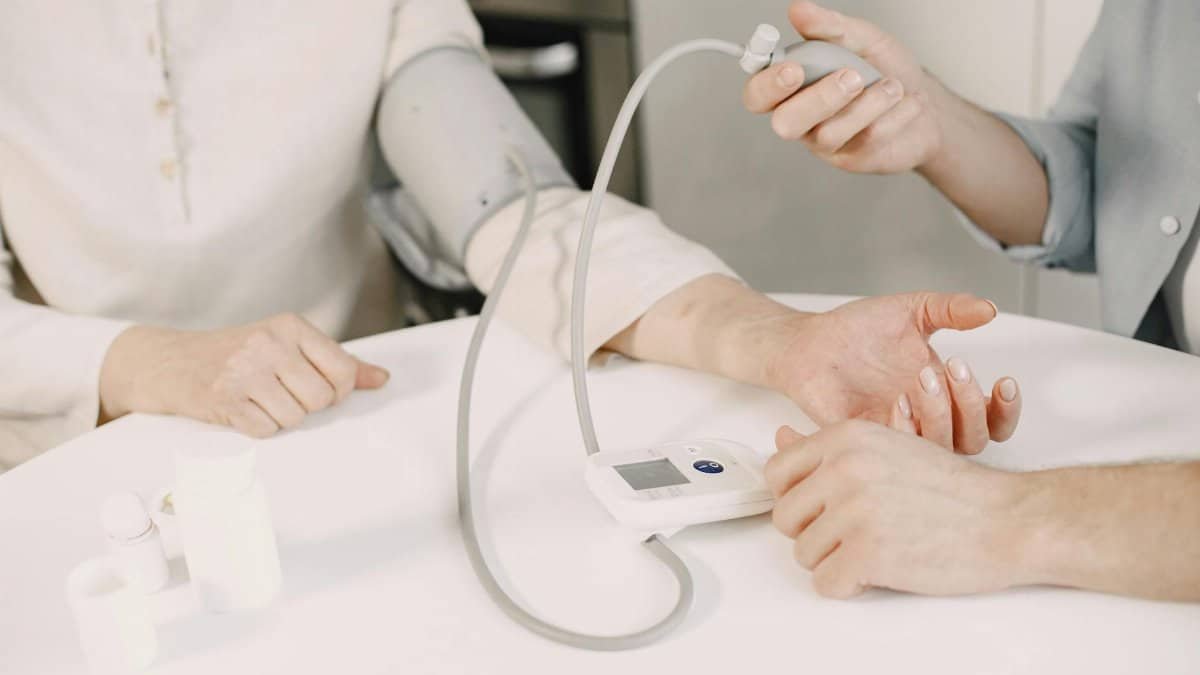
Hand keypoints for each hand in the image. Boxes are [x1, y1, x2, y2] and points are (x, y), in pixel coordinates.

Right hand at [99, 313, 388, 436]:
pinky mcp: (224, 399)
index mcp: (291, 326)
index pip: (344, 371)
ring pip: (295, 417)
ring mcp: (244, 371)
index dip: (338, 390)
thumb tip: (382, 379)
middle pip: (322, 398)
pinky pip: (266, 430)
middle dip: (307, 406)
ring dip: (281, 418)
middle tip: (282, 394)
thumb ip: (336, 361)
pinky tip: (245, 410)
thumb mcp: (288, 345)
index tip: (318, 388)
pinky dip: (259, 428)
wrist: (171, 361)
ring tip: (261, 400)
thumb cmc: (239, 353)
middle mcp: (269, 344)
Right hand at [743, 1, 945, 173]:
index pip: (758, 94)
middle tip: (851, 77)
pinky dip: (892, 115)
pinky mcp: (853, 158)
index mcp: (792, 86)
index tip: (793, 67)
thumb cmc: (885, 71)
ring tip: (893, 86)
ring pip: (828, 133)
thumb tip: (798, 10)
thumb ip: (829, 27)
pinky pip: (864, 140)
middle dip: (818, 100)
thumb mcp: (860, 39)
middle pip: (785, 123)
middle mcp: (801, 117)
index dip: (767, 85)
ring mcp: (825, 142)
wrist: (927, 106)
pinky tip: (907, 102)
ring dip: (867, 104)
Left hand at [766, 292, 1020, 453]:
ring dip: (940, 415)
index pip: (991, 421)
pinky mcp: (865, 441)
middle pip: (974, 440)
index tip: (1004, 381)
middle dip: (972, 406)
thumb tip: (989, 309)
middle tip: (951, 367)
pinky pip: (896, 454)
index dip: (1006, 410)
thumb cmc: (858, 330)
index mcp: (944, 395)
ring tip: (922, 377)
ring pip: (939, 450)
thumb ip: (950, 309)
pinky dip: (905, 428)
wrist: (810, 341)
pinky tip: (898, 399)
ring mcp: (897, 433)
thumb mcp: (911, 311)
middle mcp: (926, 420)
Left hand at [766, 421, 1030, 597]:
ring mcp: (853, 511)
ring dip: (834, 561)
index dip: (796, 498)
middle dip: (814, 533)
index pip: (777, 472)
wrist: (1007, 519)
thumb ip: (829, 449)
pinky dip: (847, 586)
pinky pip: (825, 583)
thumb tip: (780, 437)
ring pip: (804, 554)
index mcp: (844, 438)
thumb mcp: (887, 448)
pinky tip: (878, 571)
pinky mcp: (867, 553)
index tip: (822, 507)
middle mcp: (843, 469)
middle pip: (785, 517)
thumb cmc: (952, 490)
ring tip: (875, 549)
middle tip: (854, 534)